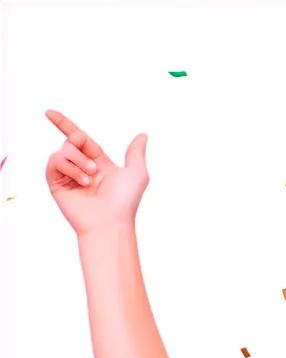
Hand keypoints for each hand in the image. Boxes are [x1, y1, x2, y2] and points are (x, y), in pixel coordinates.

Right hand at [44, 109, 148, 234]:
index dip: (64, 124)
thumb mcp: (137, 173)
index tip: (49, 112)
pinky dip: (68, 167)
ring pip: (63, 150)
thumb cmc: (125, 201)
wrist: (110, 222)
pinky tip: (82, 181)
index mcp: (99, 163)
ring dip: (78, 160)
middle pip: (71, 140)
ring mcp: (68, 176)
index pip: (79, 138)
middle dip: (79, 143)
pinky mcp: (56, 184)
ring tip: (90, 179)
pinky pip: (54, 161)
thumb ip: (136, 152)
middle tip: (93, 163)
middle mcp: (82, 168)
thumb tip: (143, 135)